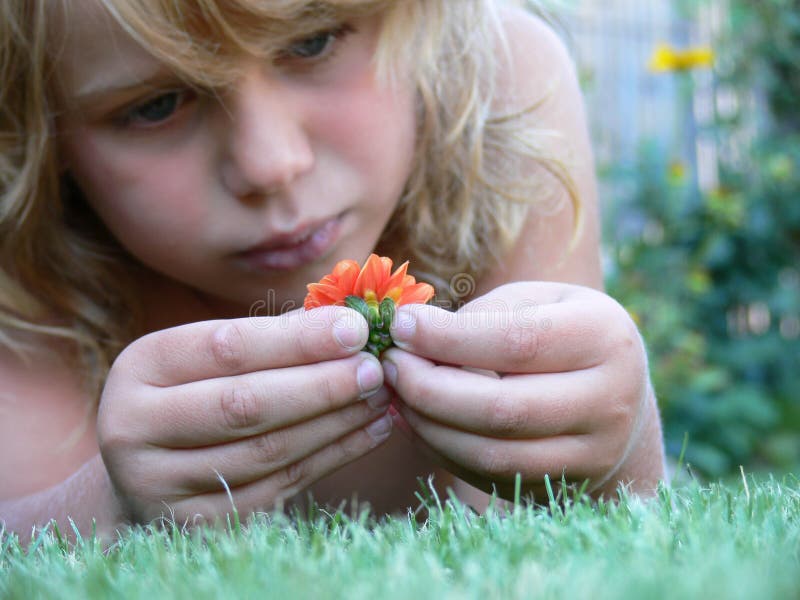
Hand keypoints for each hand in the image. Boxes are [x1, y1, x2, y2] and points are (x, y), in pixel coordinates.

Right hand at [98, 306, 392, 523]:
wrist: (149, 472)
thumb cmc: (194, 393)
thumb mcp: (208, 357)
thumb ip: (268, 339)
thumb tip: (347, 323)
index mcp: (139, 369)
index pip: (226, 348)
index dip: (297, 340)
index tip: (355, 329)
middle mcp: (135, 429)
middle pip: (245, 405)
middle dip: (321, 384)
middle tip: (375, 368)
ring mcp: (164, 485)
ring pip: (269, 450)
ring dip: (336, 420)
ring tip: (381, 396)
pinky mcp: (202, 524)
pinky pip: (284, 484)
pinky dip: (335, 455)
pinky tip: (370, 430)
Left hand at [380, 281, 662, 499]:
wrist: (617, 398)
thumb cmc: (562, 331)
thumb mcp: (537, 301)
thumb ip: (484, 316)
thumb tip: (413, 339)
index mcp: (605, 338)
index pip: (518, 342)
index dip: (449, 338)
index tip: (400, 326)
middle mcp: (610, 401)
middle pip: (503, 409)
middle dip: (428, 388)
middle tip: (388, 365)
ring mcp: (591, 455)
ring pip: (491, 454)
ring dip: (428, 424)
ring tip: (395, 392)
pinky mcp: (564, 489)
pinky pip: (488, 477)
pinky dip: (440, 450)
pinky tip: (416, 420)